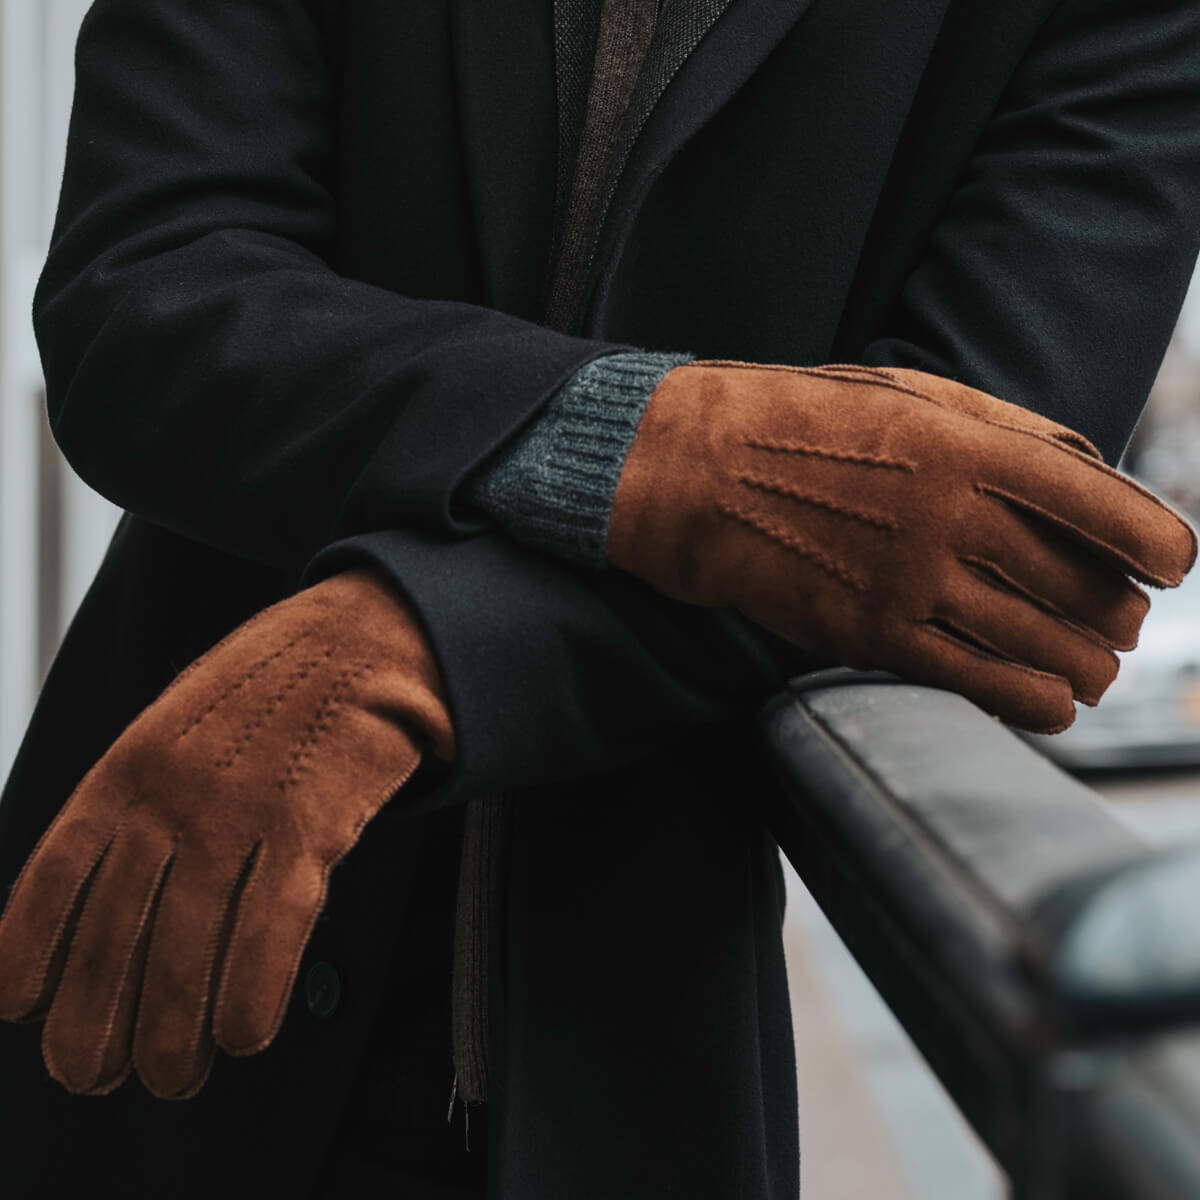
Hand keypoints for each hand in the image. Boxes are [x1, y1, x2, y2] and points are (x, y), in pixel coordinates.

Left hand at [0, 567, 451, 1098]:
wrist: (361, 644)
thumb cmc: (269, 695)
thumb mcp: (176, 723)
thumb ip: (138, 797)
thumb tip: (101, 889)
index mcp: (129, 765)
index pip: (55, 876)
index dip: (29, 952)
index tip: (18, 1008)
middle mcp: (175, 795)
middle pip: (115, 934)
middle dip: (94, 1022)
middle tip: (89, 1076)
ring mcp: (244, 811)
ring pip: (191, 948)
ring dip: (174, 1032)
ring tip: (172, 1078)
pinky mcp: (314, 825)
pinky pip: (274, 930)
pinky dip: (255, 993)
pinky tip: (245, 1037)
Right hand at [607, 360, 1196, 731]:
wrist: (691, 473)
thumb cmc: (798, 420)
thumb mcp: (905, 392)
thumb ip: (1002, 429)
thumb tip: (1091, 470)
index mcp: (966, 444)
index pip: (1100, 502)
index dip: (1157, 541)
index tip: (1176, 563)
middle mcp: (948, 515)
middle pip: (1079, 585)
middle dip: (1119, 612)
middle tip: (1123, 621)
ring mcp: (908, 581)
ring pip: (1038, 643)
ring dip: (1088, 664)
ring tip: (1098, 668)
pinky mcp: (867, 634)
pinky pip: (973, 681)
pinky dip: (1030, 703)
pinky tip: (1054, 708)